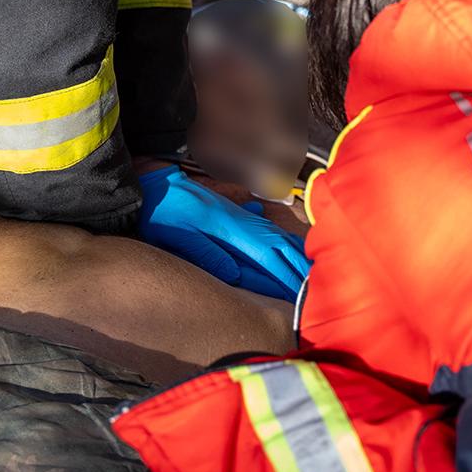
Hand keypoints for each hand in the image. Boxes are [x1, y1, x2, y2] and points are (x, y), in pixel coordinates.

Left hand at [138, 165, 309, 299]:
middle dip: (297, 263)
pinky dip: (279, 239)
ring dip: (292, 251)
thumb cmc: (164, 213)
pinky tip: (285, 244)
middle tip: (316, 283)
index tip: (303, 288)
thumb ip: (208, 254)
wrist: (155, 183)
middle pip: (277, 243)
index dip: (286, 272)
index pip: (268, 254)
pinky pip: (263, 228)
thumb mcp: (179, 237)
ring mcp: (238, 214)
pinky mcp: (232, 212)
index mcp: (229, 229)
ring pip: (273, 234)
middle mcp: (240, 220)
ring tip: (308, 267)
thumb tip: (236, 277)